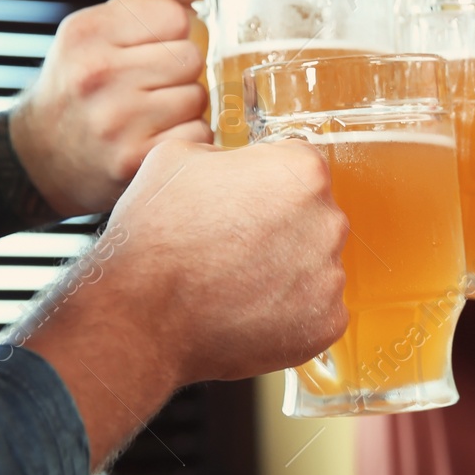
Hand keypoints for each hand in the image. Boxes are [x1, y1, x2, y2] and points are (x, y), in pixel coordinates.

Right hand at [11, 0, 209, 216]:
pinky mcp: (133, 160)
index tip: (151, 46)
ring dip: (185, 105)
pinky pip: (198, 135)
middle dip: (179, 70)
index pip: (175, 16)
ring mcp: (115, 121)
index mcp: (87, 31)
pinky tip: (156, 137)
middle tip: (152, 84)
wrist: (41, 155)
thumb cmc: (80, 83)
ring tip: (152, 112)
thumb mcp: (97, 28)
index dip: (172, 31)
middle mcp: (97, 74)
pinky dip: (187, 137)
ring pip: (197, 97)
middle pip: (191, 57)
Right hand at [18, 138, 347, 466]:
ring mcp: (330, 276)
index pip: (302, 167)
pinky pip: (316, 311)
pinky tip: (250, 310)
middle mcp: (328, 221)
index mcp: (301, 171)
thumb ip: (227, 151)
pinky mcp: (325, 322)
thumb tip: (238, 164)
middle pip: (315, 217)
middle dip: (283, 228)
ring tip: (238, 280)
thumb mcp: (177, 156)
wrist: (144, 316)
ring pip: (315, 266)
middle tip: (236, 245)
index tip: (246, 202)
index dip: (268, 183)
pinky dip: (290, 313)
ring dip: (287, 271)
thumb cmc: (156, 239)